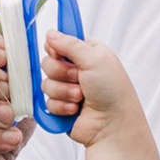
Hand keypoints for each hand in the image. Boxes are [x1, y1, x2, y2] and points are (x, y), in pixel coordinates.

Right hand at [39, 26, 143, 149]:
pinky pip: (47, 102)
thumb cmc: (113, 92)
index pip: (60, 43)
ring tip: (81, 97)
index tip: (60, 54)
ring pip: (46, 83)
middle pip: (48, 63)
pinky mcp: (62, 107)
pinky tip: (76, 110)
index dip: (56, 49)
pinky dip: (62, 106)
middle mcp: (77, 70)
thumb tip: (51, 34)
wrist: (113, 125)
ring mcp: (68, 89)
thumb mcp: (95, 59)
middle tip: (78, 78)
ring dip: (63, 91)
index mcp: (87, 54)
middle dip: (61, 73)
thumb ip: (70, 44)